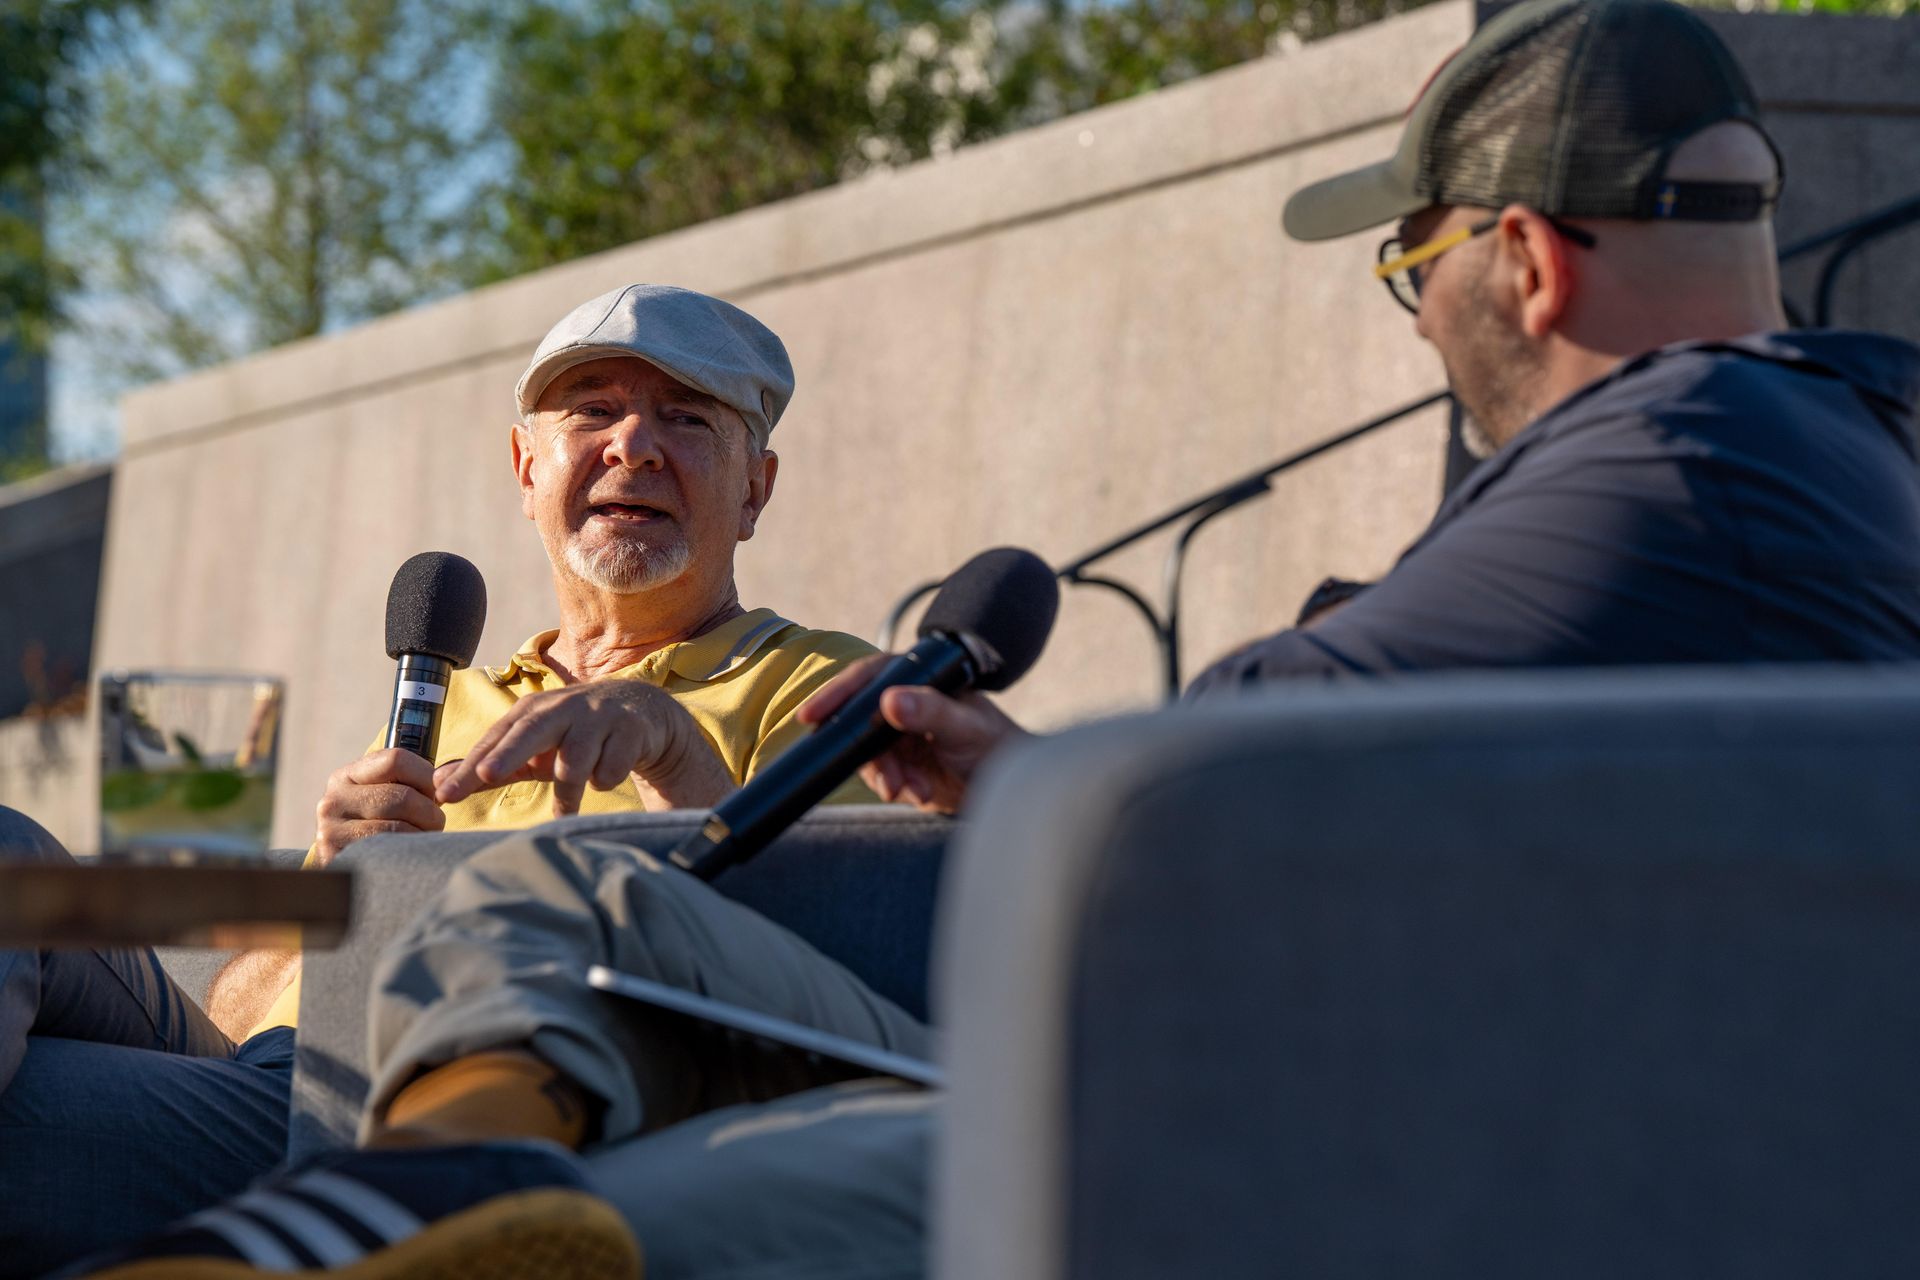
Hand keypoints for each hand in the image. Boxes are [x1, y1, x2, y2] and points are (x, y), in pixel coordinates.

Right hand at [313, 747, 448, 866]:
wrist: (348, 876)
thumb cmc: (377, 829)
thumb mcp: (382, 797)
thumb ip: (408, 782)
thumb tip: (448, 777)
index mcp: (346, 777)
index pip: (396, 760)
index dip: (427, 777)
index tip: (435, 793)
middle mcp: (333, 801)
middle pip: (403, 796)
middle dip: (430, 812)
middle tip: (435, 823)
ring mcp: (332, 832)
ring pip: (399, 827)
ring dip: (422, 835)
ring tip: (422, 840)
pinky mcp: (338, 860)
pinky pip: (389, 853)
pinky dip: (409, 854)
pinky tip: (408, 855)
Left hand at [434, 680, 734, 817]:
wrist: (640, 715)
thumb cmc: (573, 736)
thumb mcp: (533, 749)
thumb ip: (490, 766)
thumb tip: (438, 786)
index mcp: (531, 712)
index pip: (494, 740)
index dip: (470, 767)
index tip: (445, 793)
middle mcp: (561, 708)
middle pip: (531, 731)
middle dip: (508, 754)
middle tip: (488, 776)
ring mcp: (598, 716)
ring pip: (576, 757)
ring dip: (569, 790)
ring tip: (564, 811)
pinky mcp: (630, 729)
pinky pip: (613, 765)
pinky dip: (607, 778)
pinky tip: (608, 777)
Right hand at [796, 654, 1026, 814]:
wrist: (1011, 788)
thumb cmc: (996, 745)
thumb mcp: (964, 726)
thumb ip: (930, 711)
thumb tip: (890, 701)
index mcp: (917, 679)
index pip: (867, 680)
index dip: (836, 695)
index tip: (811, 715)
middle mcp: (903, 703)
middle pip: (860, 722)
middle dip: (871, 756)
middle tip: (888, 782)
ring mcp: (899, 734)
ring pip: (867, 754)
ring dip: (886, 776)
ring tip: (914, 789)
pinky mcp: (900, 764)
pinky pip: (880, 775)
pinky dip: (895, 786)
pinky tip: (920, 792)